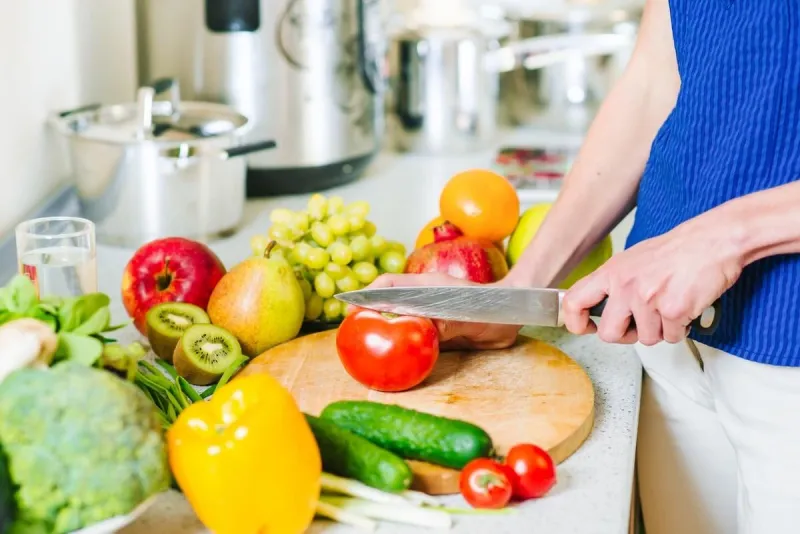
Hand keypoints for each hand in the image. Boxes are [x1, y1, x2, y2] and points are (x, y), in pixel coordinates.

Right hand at [353, 272, 520, 349]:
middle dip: (368, 312)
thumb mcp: (469, 316)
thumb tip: (426, 328)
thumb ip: (448, 320)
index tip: (352, 309)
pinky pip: (414, 332)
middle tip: (352, 331)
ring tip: (366, 344)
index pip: (389, 284)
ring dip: (383, 327)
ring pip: (399, 316)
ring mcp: (431, 311)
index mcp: (427, 286)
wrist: (512, 315)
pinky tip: (395, 356)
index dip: (368, 295)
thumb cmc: (493, 308)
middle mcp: (425, 296)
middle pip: (388, 300)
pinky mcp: (438, 327)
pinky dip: (401, 341)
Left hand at [560, 218, 741, 344]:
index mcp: (611, 273)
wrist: (714, 240)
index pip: (573, 302)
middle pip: (609, 334)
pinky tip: (686, 307)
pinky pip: (672, 337)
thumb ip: (614, 284)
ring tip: (670, 306)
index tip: (586, 328)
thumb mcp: (632, 259)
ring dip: (661, 330)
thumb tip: (600, 307)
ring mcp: (648, 299)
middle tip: (640, 324)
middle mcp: (625, 286)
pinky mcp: (673, 310)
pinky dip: (681, 328)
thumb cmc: (678, 250)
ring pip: (646, 339)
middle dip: (626, 335)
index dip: (575, 322)